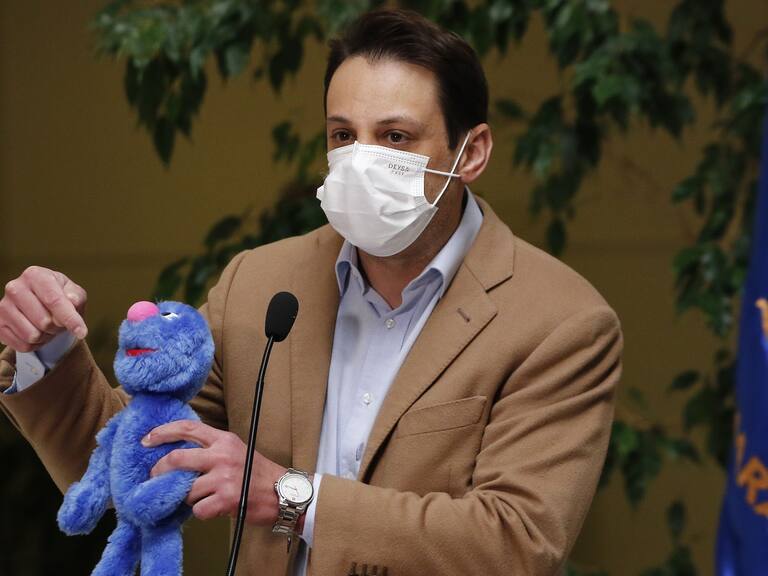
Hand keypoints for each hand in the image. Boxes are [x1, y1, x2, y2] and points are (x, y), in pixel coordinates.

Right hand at [0, 266, 86, 351]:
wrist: (41, 305)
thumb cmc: (61, 296)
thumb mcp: (74, 293)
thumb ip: (76, 297)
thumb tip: (73, 301)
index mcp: (35, 275)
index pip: (54, 300)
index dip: (70, 318)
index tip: (82, 332)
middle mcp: (14, 288)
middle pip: (44, 322)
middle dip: (58, 327)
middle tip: (59, 322)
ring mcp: (3, 307)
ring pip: (32, 336)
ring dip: (46, 336)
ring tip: (48, 326)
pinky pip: (23, 345)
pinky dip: (36, 344)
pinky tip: (36, 332)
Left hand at [144, 421, 290, 526]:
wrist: (282, 492)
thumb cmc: (257, 472)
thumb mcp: (235, 450)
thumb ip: (211, 449)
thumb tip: (179, 455)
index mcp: (224, 439)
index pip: (187, 428)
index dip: (163, 432)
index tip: (147, 439)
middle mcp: (222, 455)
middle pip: (177, 458)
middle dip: (160, 471)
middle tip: (155, 477)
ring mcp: (223, 477)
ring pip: (186, 490)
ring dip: (188, 498)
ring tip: (204, 497)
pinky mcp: (226, 499)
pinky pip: (198, 509)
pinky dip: (202, 512)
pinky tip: (215, 508)